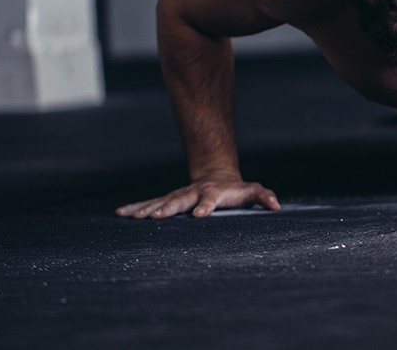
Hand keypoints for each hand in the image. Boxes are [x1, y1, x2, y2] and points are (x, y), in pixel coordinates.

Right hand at [115, 175, 280, 218]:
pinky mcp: (167, 201)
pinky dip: (136, 208)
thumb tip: (276, 206)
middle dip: (168, 209)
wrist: (216, 177)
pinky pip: (150, 204)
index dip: (205, 207)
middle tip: (156, 218)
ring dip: (146, 210)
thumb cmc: (236, 190)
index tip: (198, 215)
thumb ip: (264, 196)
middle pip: (179, 201)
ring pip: (160, 202)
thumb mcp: (253, 191)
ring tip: (131, 217)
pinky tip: (120, 214)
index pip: (209, 201)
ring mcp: (178, 196)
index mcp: (213, 194)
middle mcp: (192, 194)